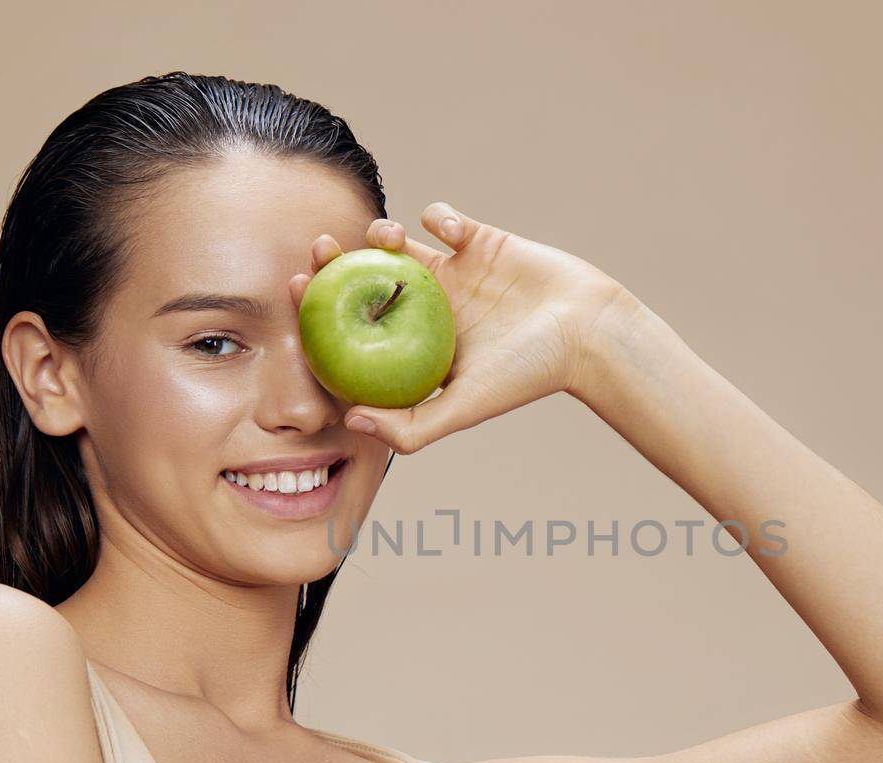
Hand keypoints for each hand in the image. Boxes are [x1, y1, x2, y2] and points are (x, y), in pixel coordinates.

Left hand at [288, 202, 636, 454]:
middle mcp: (427, 309)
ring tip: (387, 238)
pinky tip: (445, 231)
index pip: (352, 326)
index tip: (295, 288)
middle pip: (363, 279)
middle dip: (334, 259)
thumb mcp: (464, 408)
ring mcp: (452, 272)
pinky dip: (437, 216)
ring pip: (398, 244)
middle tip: (320, 248)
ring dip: (383, 233)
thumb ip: (410, 426)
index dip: (318, 307)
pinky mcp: (479, 240)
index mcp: (415, 346)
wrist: (587, 334)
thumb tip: (350, 420)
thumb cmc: (528, 374)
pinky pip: (444, 218)